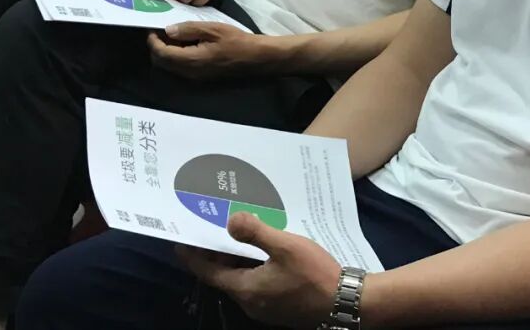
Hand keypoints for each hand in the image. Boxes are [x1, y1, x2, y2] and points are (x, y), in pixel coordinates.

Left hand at [148, 23, 269, 79]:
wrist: (255, 57)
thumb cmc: (236, 41)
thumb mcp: (212, 29)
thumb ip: (188, 29)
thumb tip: (168, 30)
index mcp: (191, 60)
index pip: (161, 54)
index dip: (153, 41)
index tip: (152, 28)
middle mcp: (189, 73)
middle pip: (162, 63)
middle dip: (156, 47)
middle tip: (160, 30)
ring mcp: (194, 77)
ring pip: (170, 66)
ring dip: (166, 51)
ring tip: (172, 33)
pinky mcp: (200, 76)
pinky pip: (180, 67)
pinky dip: (175, 55)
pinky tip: (183, 42)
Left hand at [179, 212, 340, 327]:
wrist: (348, 304)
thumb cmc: (314, 275)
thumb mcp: (285, 247)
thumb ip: (255, 233)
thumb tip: (230, 221)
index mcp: (245, 289)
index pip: (207, 273)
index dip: (193, 256)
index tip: (181, 239)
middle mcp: (250, 302)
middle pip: (223, 276)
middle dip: (215, 253)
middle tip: (211, 226)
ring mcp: (266, 307)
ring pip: (240, 280)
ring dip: (234, 259)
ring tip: (235, 232)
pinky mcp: (280, 307)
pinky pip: (255, 284)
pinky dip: (250, 266)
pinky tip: (261, 250)